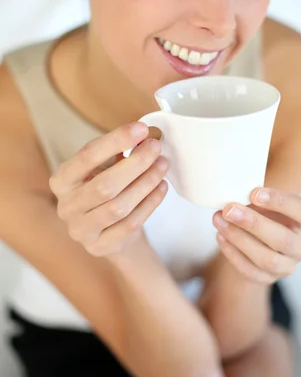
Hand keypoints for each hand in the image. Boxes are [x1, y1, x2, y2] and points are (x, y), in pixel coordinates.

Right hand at [50, 122, 168, 256]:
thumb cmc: (105, 190)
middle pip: (104, 185)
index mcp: (62, 180)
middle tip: (156, 147)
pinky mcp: (100, 247)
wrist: (109, 232)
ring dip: (146, 182)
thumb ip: (118, 151)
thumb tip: (143, 135)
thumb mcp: (104, 168)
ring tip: (162, 165)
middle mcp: (66, 207)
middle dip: (135, 163)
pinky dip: (150, 203)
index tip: (141, 129)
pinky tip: (162, 187)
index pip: (86, 157)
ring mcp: (81, 230)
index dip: (115, 141)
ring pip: (118, 206)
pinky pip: (130, 224)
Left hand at [212, 187, 300, 283]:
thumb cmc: (266, 212)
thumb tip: (234, 192)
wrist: (259, 239)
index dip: (280, 202)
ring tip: (219, 220)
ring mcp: (288, 266)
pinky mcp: (269, 279)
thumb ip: (258, 196)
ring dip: (239, 239)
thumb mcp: (268, 201)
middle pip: (284, 240)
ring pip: (267, 259)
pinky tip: (220, 236)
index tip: (254, 192)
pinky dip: (233, 253)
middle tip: (230, 210)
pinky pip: (251, 271)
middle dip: (254, 224)